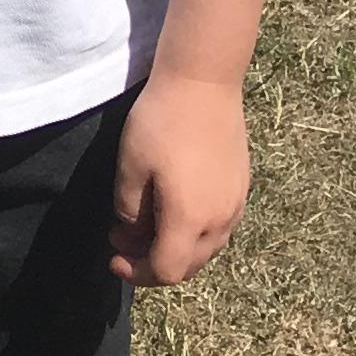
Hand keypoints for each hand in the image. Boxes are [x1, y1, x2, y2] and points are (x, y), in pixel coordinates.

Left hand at [109, 69, 249, 287]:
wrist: (204, 82)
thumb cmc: (160, 122)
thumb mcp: (130, 168)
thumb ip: (130, 211)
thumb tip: (134, 234)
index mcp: (191, 220)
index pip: (166, 271)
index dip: (137, 273)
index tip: (113, 257)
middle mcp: (221, 220)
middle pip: (189, 266)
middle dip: (153, 262)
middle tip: (121, 239)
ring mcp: (237, 205)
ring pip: (207, 249)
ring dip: (175, 248)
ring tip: (144, 223)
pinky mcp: (242, 188)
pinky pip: (219, 227)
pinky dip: (194, 232)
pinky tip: (173, 208)